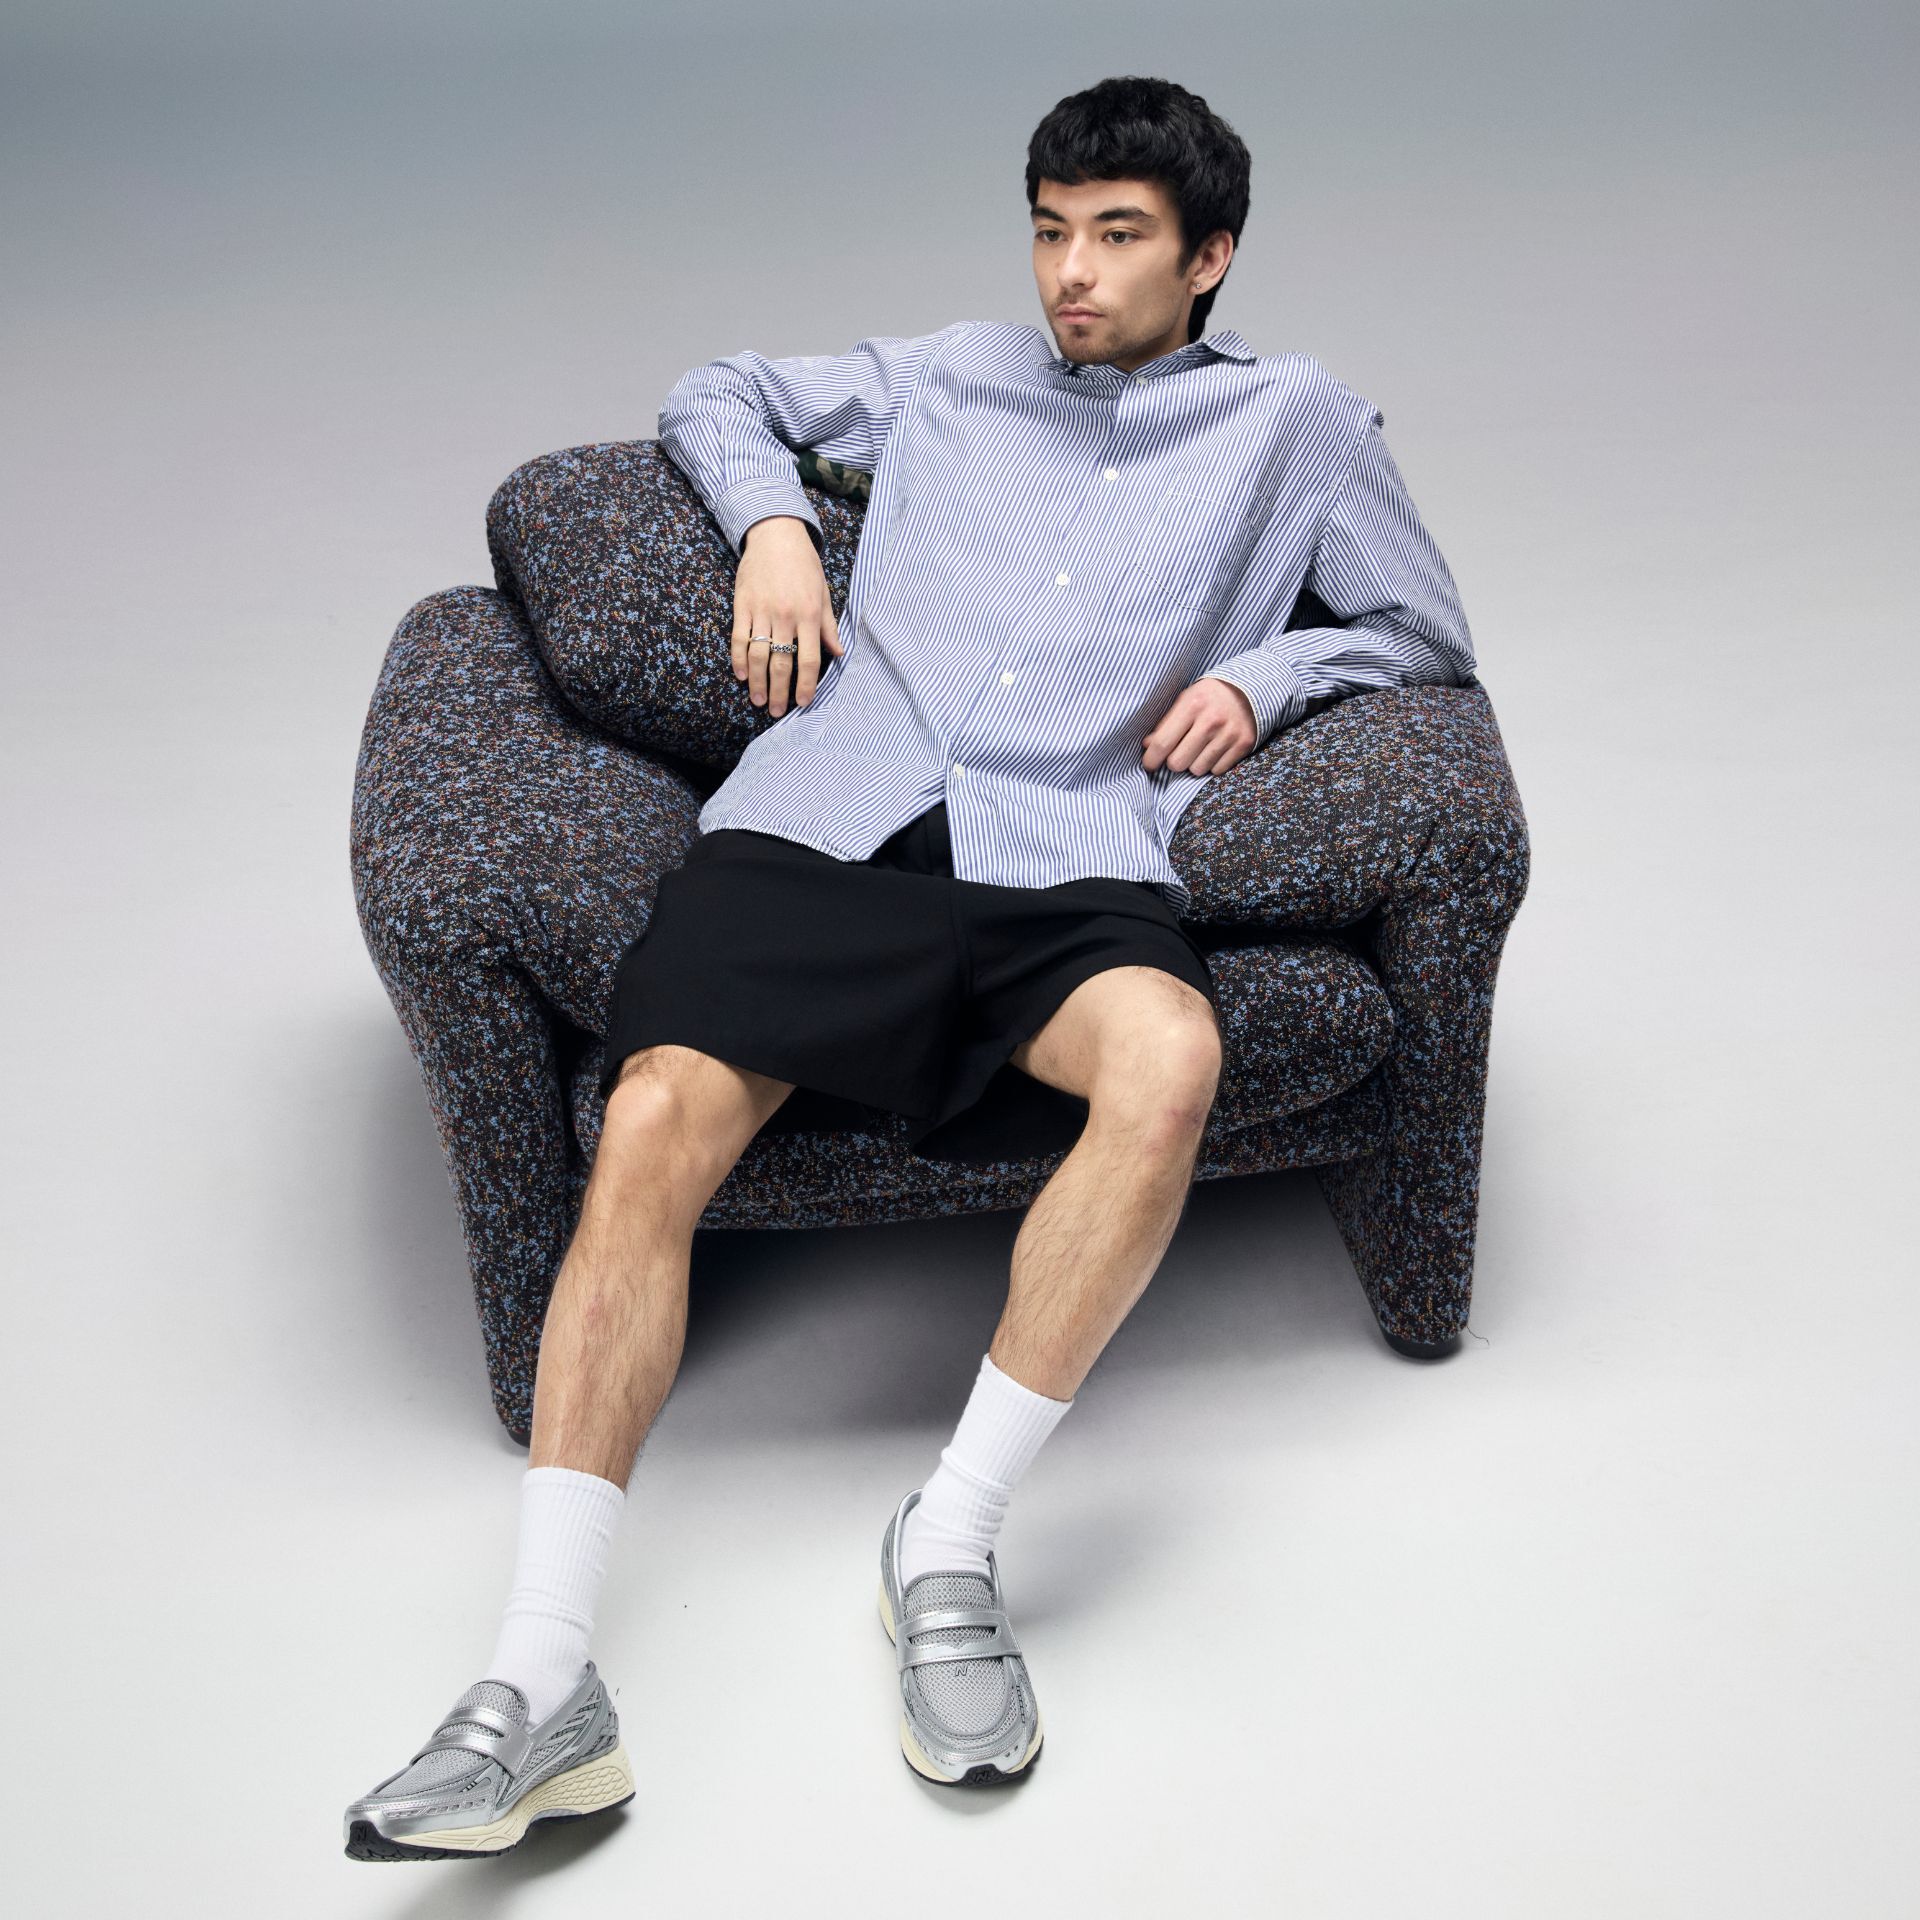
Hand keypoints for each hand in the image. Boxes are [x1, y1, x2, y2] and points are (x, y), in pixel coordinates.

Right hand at [734, 516, 842, 716]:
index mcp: (810, 615)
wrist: (776, 534)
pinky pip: (738, 638)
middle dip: (780, 691)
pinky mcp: (742, 605)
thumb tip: (839, 653)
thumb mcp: (824, 592)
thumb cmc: (804, 564)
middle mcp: (786, 616)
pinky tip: (741, 676)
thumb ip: (829, 626)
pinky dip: (738, 659)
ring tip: (759, 700)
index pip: (810, 660)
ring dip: (758, 682)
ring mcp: (762, 611)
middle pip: (782, 663)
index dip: (806, 685)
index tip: (803, 702)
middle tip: (777, 711)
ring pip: (758, 655)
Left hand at [1142, 676, 1258, 776]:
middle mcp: (1211, 721)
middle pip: (1178, 763)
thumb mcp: (1186, 700)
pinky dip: (1213, 764)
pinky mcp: (1243, 744)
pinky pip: (1218, 770)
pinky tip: (1215, 749)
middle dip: (1174, 762)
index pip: (1162, 743)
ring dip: (1194, 764)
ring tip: (1199, 749)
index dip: (1151, 759)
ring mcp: (1229, 734)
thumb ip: (1166, 723)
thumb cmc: (1210, 696)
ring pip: (1198, 770)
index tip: (1149, 764)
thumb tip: (1148, 746)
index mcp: (1192, 705)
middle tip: (1178, 753)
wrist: (1251, 688)